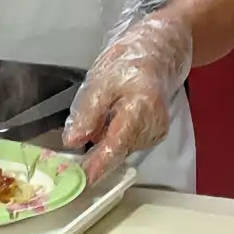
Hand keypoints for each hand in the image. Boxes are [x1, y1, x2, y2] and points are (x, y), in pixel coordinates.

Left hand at [62, 0, 192, 184]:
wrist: (160, 53)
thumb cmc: (129, 61)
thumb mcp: (101, 80)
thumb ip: (88, 113)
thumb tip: (73, 141)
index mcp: (141, 105)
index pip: (117, 143)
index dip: (99, 164)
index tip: (83, 179)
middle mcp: (155, 123)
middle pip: (120, 149)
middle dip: (97, 155)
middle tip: (74, 159)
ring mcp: (158, 130)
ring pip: (123, 148)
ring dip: (106, 144)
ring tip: (99, 121)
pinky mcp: (157, 133)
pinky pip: (129, 143)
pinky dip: (116, 138)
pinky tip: (113, 120)